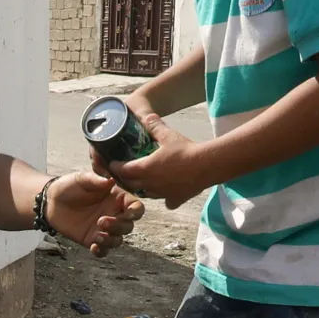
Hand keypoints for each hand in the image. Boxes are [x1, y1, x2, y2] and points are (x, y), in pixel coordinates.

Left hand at [45, 172, 143, 258]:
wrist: (51, 201)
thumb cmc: (69, 186)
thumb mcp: (82, 179)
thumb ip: (96, 180)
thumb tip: (111, 180)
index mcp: (116, 199)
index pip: (135, 207)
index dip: (135, 212)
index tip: (128, 214)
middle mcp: (114, 215)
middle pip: (128, 226)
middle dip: (118, 227)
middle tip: (101, 222)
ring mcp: (104, 229)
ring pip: (118, 240)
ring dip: (110, 241)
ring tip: (97, 237)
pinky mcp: (92, 239)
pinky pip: (104, 250)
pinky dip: (101, 251)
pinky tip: (93, 247)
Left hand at [94, 110, 209, 208]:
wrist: (206, 165)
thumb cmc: (185, 149)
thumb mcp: (168, 135)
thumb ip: (154, 126)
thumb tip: (147, 116)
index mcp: (145, 169)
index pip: (122, 170)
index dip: (115, 167)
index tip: (112, 163)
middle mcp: (150, 184)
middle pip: (131, 185)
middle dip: (126, 179)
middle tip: (124, 173)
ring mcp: (163, 194)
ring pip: (147, 194)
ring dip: (143, 188)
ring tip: (143, 182)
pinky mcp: (176, 199)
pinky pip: (166, 201)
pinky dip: (165, 197)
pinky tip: (168, 193)